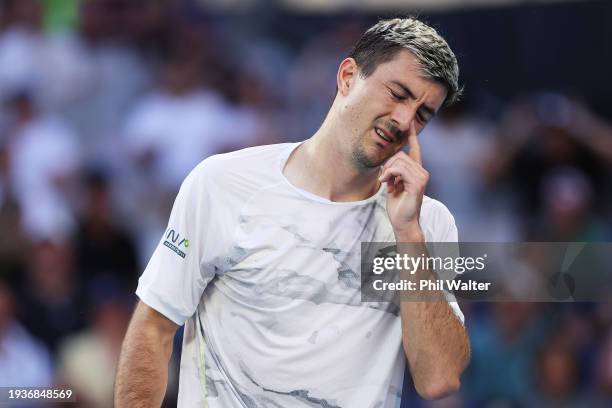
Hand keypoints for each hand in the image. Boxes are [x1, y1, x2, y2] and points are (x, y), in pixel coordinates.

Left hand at [379, 121, 427, 238]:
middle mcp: (422, 172)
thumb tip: (386, 161)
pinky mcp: (418, 183)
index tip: (410, 123)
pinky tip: (386, 185)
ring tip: (386, 184)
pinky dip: (389, 175)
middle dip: (387, 165)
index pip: (415, 149)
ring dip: (387, 172)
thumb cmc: (397, 205)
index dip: (412, 136)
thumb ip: (392, 171)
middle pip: (400, 155)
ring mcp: (422, 177)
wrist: (402, 222)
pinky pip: (399, 169)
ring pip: (399, 161)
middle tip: (384, 180)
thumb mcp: (392, 184)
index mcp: (416, 171)